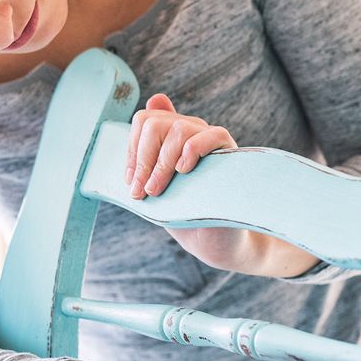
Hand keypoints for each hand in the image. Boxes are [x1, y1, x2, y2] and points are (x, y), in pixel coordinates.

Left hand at [125, 94, 246, 266]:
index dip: (132, 149)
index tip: (131, 181)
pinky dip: (192, 150)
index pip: (145, 120)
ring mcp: (211, 139)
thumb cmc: (182, 211)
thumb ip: (142, 158)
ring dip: (162, 163)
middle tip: (142, 191)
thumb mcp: (154, 184)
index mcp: (171, 135)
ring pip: (179, 129)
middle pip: (156, 123)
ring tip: (158, 189)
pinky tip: (184, 171)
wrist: (212, 240)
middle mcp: (191, 130)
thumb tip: (130, 123)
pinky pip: (212, 135)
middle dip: (143, 159)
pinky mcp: (230, 151)